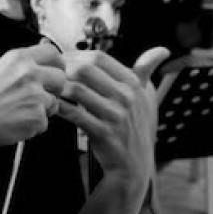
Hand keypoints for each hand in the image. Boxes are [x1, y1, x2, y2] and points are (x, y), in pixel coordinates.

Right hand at [0, 42, 65, 150]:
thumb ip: (24, 61)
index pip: (54, 53)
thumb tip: (45, 45)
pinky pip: (45, 121)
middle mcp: (30, 74)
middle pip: (61, 78)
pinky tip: (15, 122)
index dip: (57, 64)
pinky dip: (33, 125)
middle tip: (37, 96)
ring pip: (53, 102)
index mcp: (19, 59)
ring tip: (18, 110)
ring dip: (41, 109)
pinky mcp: (37, 117)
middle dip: (53, 88)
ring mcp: (35, 96)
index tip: (53, 71)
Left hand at [58, 46, 167, 181]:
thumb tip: (163, 50)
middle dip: (63, 68)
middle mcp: (126, 97)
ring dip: (58, 87)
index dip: (76, 55)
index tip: (64, 60)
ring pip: (77, 90)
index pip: (99, 57)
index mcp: (133, 84)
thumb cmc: (135, 126)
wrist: (134, 163)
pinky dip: (60, 108)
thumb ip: (146, 70)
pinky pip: (74, 114)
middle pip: (85, 69)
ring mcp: (115, 115)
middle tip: (51, 73)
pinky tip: (53, 106)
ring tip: (49, 88)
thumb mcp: (146, 96)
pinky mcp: (102, 132)